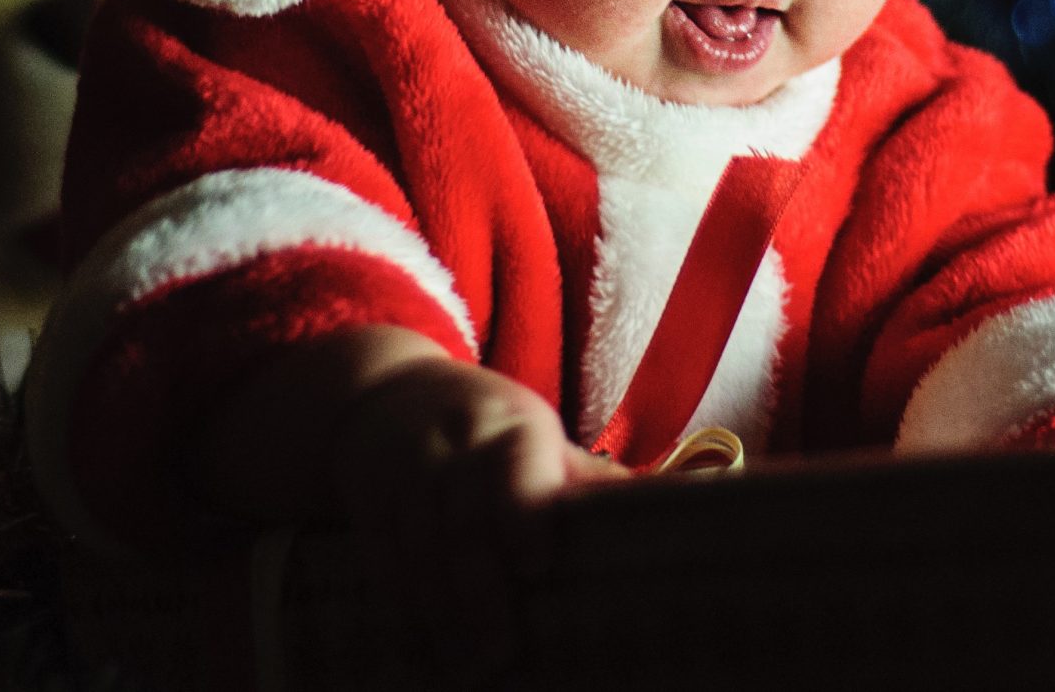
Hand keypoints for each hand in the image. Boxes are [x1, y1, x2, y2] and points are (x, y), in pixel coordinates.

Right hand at [331, 353, 621, 682]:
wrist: (387, 391)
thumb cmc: (486, 425)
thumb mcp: (535, 434)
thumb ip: (589, 478)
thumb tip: (685, 501)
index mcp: (511, 428)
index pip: (513, 470)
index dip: (521, 516)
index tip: (536, 565)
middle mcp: (454, 447)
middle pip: (462, 521)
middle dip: (480, 591)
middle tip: (501, 654)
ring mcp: (406, 474)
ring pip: (419, 548)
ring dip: (441, 613)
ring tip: (469, 670)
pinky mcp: (370, 502)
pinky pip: (382, 560)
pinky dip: (401, 609)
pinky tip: (422, 651)